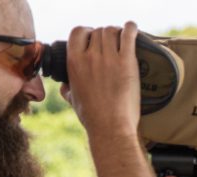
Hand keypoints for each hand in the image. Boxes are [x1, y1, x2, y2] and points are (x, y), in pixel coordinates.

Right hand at [64, 22, 140, 137]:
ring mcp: (109, 58)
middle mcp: (90, 57)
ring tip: (121, 39)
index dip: (86, 32)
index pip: (78, 32)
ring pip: (112, 31)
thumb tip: (64, 85)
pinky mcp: (127, 62)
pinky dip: (131, 28)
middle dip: (104, 35)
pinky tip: (132, 29)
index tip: (92, 37)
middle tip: (111, 44)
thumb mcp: (73, 100)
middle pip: (98, 32)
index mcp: (74, 62)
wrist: (110, 127)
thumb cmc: (92, 117)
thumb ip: (67, 88)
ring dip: (117, 33)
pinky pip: (129, 35)